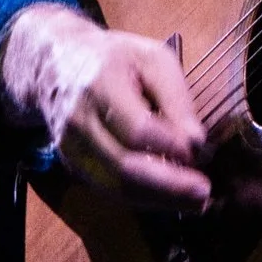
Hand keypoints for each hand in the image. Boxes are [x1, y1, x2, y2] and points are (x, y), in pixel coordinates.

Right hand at [0, 3, 211, 210]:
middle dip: (168, 185)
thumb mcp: (153, 59)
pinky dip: (141, 198)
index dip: (170, 146)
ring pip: (115, 186)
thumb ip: (176, 97)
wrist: (58, 64)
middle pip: (124, 165)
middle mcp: (79, 120)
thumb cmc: (116, 58)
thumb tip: (196, 142)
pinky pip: (108, 189)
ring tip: (195, 202)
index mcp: (101, 84)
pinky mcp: (71, 164)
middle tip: (204, 192)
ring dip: (158, 200)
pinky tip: (169, 198)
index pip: (136, 128)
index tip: (200, 153)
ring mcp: (70, 147)